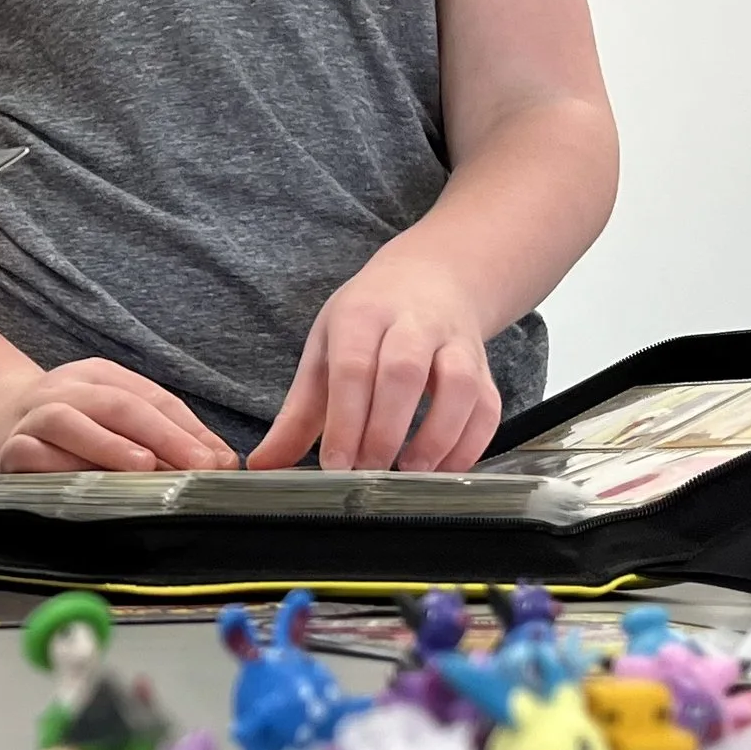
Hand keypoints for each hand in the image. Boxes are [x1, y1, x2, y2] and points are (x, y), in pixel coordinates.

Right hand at [0, 358, 236, 475]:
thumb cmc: (67, 422)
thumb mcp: (112, 414)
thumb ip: (163, 433)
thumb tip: (222, 461)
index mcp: (99, 376)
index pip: (152, 398)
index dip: (189, 428)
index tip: (221, 460)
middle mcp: (67, 390)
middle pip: (118, 405)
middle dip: (162, 436)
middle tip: (197, 465)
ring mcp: (35, 418)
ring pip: (71, 424)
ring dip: (108, 445)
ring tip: (143, 466)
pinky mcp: (8, 450)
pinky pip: (33, 457)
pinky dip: (60, 468)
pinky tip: (84, 484)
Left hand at [251, 251, 501, 472]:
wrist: (431, 278)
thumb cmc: (368, 320)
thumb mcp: (324, 350)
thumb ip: (296, 414)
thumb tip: (262, 465)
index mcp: (362, 317)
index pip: (353, 367)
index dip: (346, 419)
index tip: (336, 464)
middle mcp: (413, 324)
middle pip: (403, 372)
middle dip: (386, 429)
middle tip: (369, 471)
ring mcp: (455, 344)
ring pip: (458, 385)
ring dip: (437, 435)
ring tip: (411, 472)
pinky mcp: (484, 368)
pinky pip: (488, 406)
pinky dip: (472, 443)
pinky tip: (445, 470)